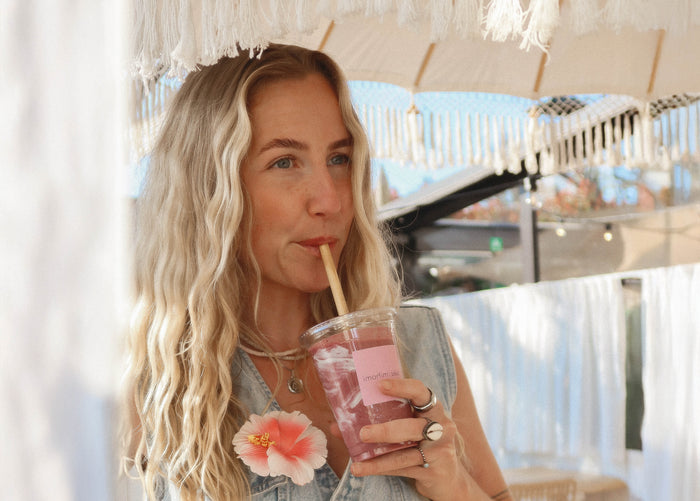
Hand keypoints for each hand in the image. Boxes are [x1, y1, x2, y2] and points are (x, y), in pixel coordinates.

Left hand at [349, 378, 489, 500]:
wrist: (449, 478)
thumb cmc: (422, 443)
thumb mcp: (409, 427)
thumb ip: (381, 421)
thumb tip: (337, 425)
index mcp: (433, 409)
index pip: (421, 392)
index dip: (401, 386)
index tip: (380, 385)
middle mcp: (441, 427)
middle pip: (412, 427)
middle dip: (386, 430)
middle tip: (363, 433)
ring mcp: (440, 451)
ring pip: (406, 453)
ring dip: (379, 458)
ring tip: (357, 462)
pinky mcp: (435, 471)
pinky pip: (403, 469)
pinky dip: (381, 469)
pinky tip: (363, 470)